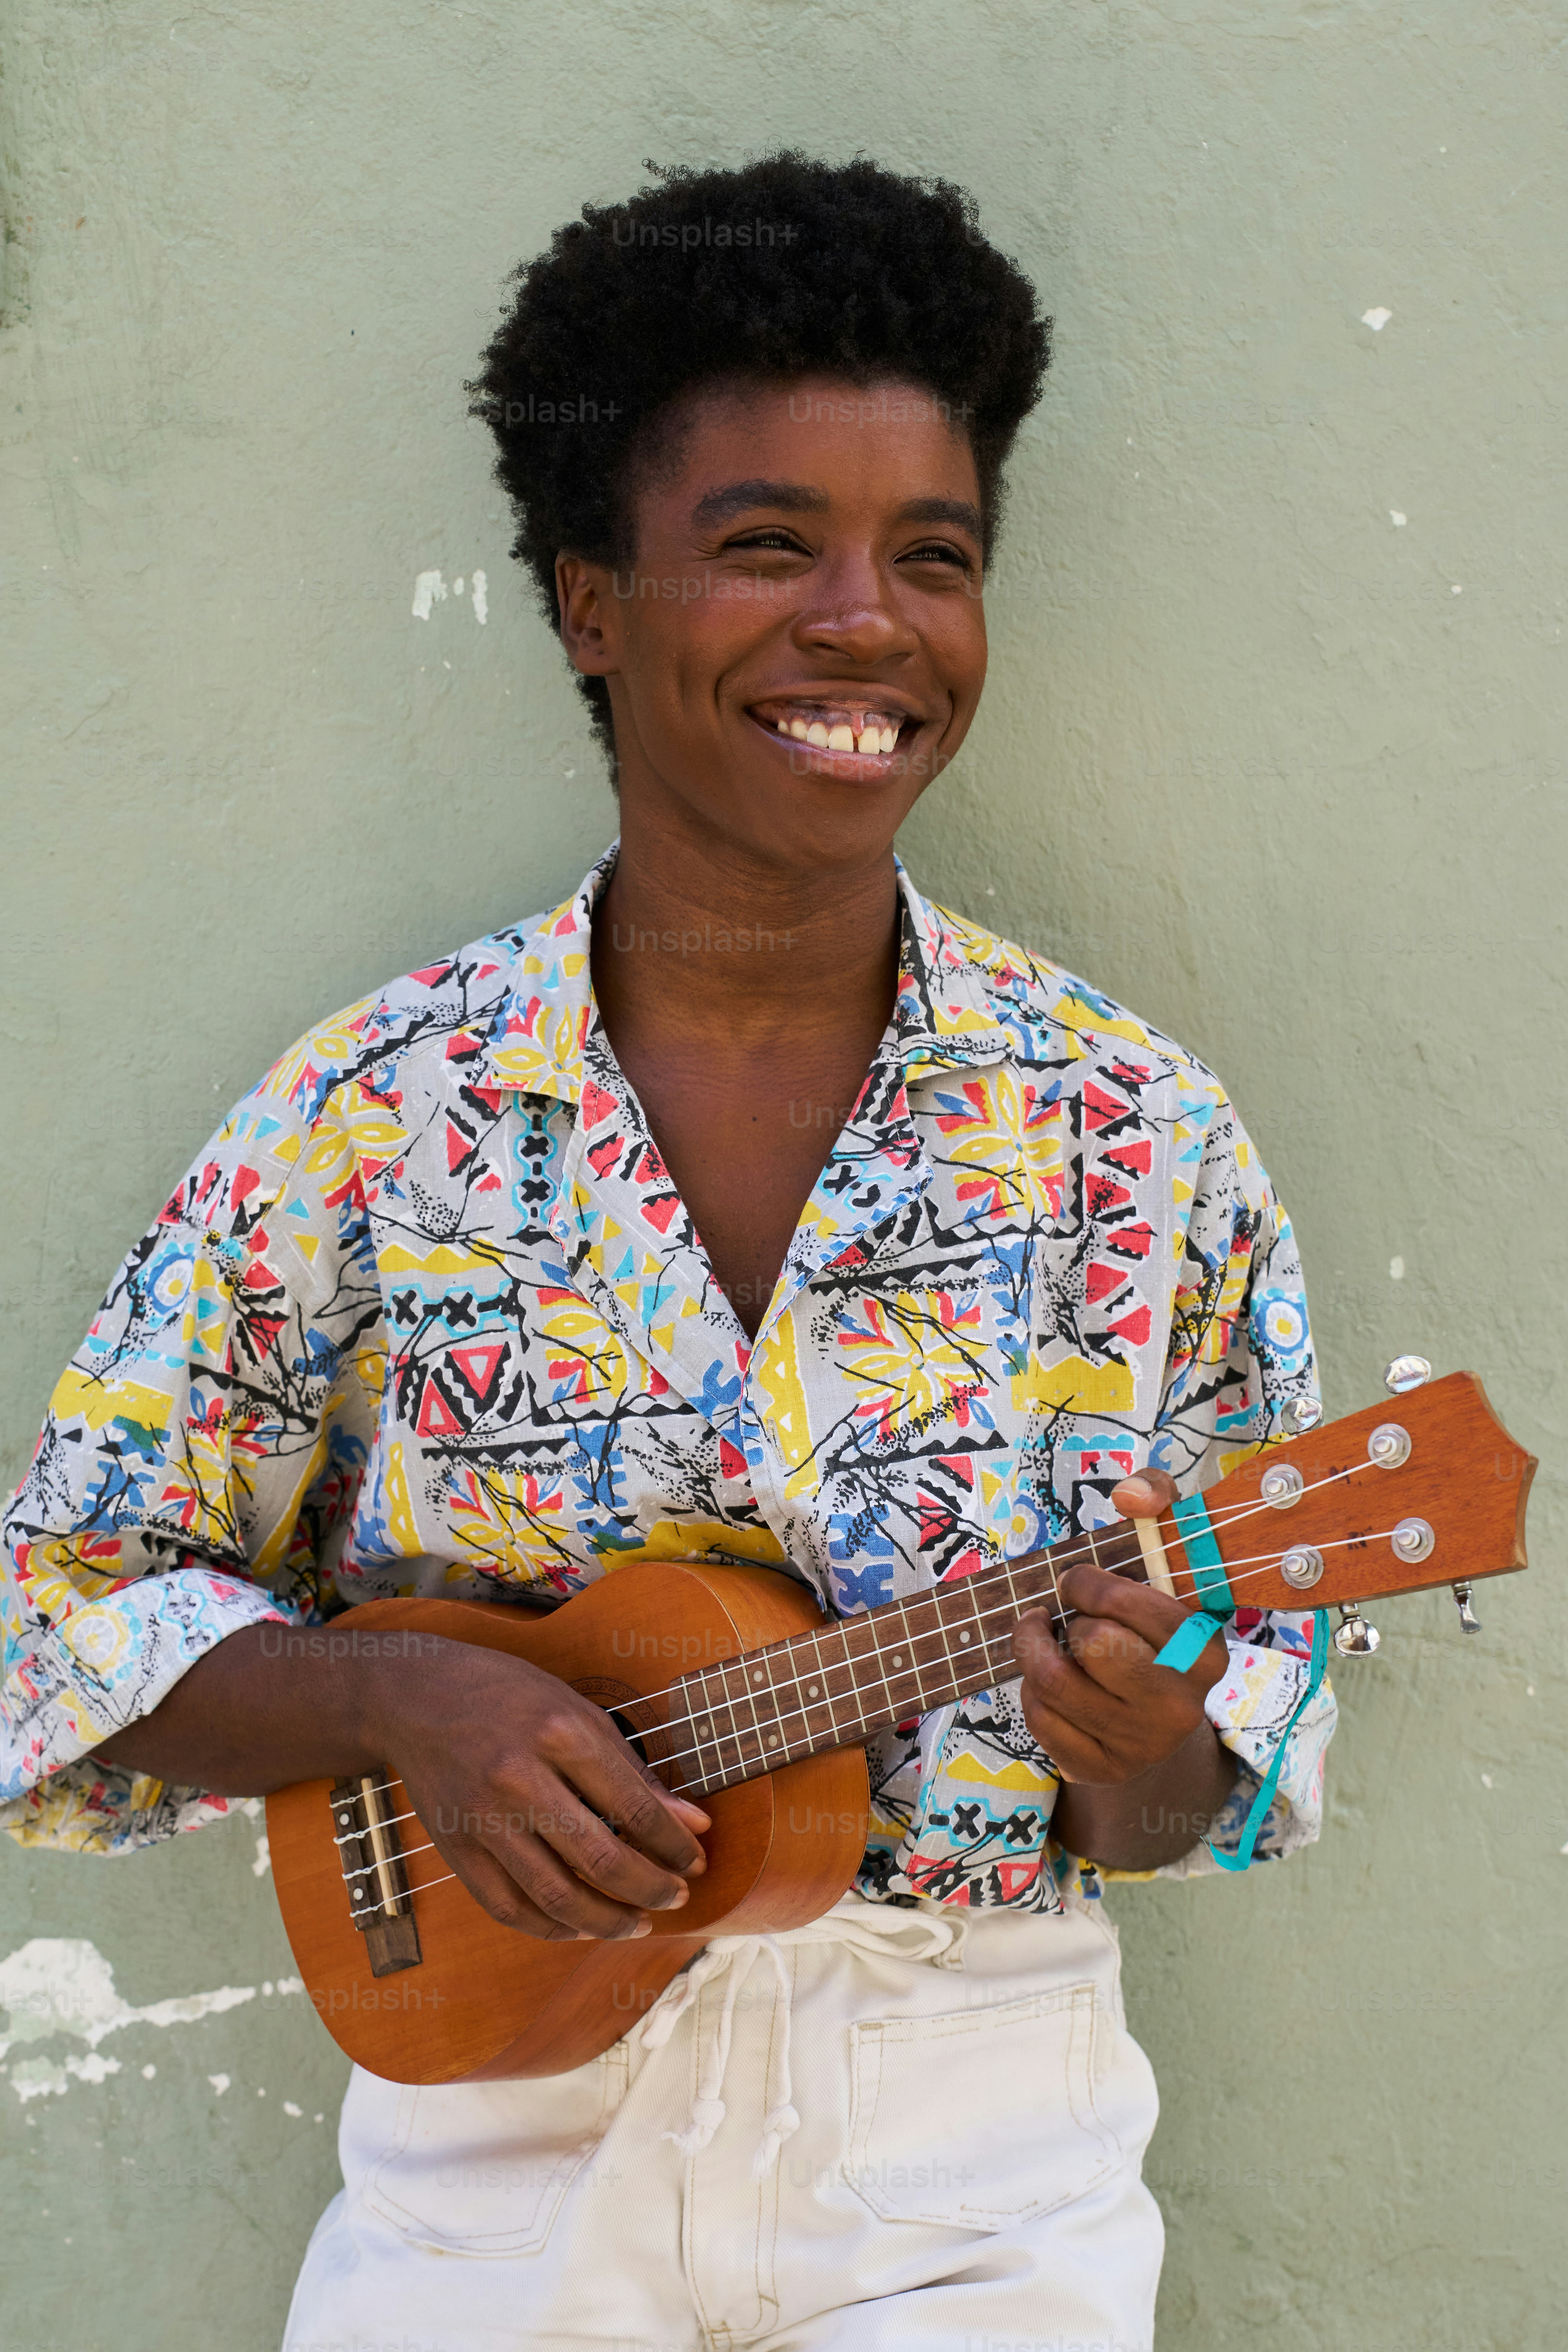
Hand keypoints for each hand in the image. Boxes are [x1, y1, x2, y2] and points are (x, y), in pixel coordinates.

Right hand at [371, 1641, 710, 1943]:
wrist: (415, 1696)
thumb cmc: (509, 1696)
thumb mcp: (578, 1712)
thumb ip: (633, 1771)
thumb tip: (693, 1823)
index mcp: (559, 1733)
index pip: (635, 1808)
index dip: (675, 1845)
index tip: (695, 1862)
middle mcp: (519, 1778)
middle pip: (601, 1859)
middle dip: (650, 1888)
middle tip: (676, 1897)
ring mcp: (483, 1819)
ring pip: (557, 1896)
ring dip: (609, 1921)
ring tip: (639, 1922)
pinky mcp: (455, 1849)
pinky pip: (509, 1909)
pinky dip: (551, 1929)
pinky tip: (581, 1926)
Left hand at [1012, 1468, 1229, 1785]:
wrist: (1155, 1712)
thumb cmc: (1150, 1621)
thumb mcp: (1164, 1551)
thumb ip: (1156, 1499)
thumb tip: (1131, 1495)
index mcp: (1205, 1651)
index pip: (1130, 1606)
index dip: (1089, 1585)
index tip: (1078, 1582)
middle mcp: (1182, 1705)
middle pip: (1093, 1645)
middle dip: (1068, 1620)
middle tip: (1068, 1616)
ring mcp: (1142, 1744)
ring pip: (1056, 1683)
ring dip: (1037, 1652)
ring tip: (1047, 1640)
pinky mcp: (1103, 1769)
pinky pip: (1041, 1722)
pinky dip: (1032, 1694)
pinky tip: (1051, 1684)